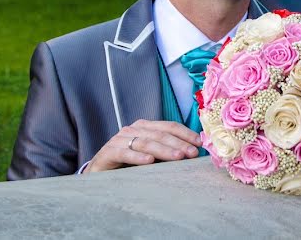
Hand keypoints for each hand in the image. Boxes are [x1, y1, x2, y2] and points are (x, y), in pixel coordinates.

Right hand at [84, 119, 200, 172]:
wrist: (100, 173)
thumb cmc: (129, 164)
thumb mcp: (151, 156)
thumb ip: (167, 152)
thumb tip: (193, 153)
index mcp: (146, 127)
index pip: (169, 126)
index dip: (185, 134)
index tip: (200, 144)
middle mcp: (133, 129)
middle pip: (160, 134)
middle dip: (179, 143)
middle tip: (192, 153)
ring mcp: (120, 139)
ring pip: (145, 142)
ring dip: (163, 150)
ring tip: (178, 157)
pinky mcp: (108, 152)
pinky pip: (124, 153)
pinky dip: (137, 156)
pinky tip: (149, 162)